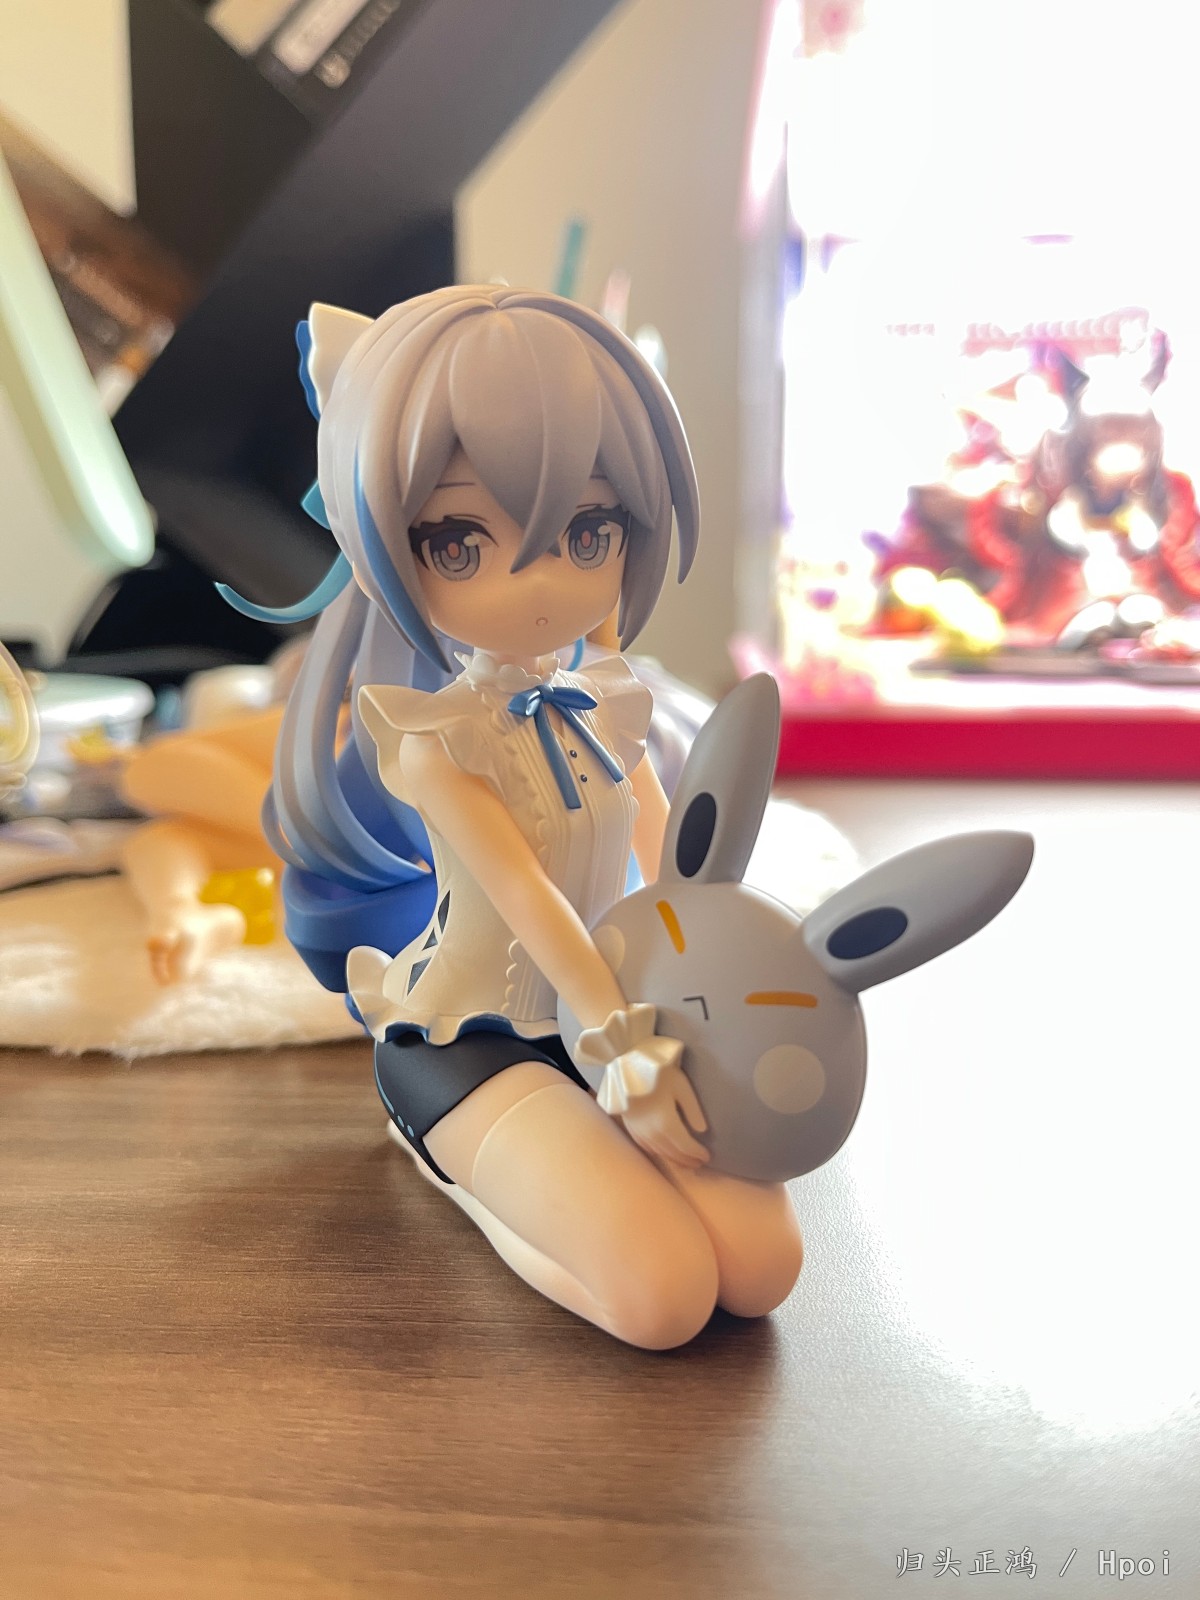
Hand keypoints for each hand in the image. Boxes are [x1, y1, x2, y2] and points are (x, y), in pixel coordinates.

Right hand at [616, 1052, 709, 1170]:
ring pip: (660, 1152)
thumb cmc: (658, 1073)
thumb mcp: (682, 1087)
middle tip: (700, 1163)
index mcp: (667, 1124)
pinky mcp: (631, 1128)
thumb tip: (701, 1130)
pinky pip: (647, 1148)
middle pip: (673, 1152)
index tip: (708, 1156)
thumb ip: (693, 1110)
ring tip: (686, 1162)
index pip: (686, 1146)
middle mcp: (653, 1134)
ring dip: (675, 1159)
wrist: (626, 1067)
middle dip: (688, 1159)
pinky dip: (659, 1153)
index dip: (697, 1153)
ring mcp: (640, 1133)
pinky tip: (664, 1152)